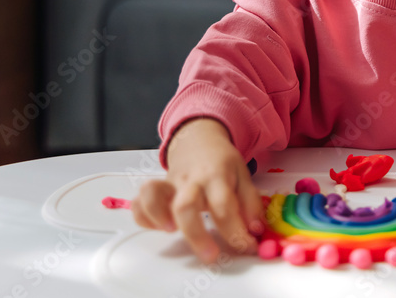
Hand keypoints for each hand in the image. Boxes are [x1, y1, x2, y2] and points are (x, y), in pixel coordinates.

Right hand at [131, 118, 264, 263]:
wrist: (198, 140)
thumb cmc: (221, 163)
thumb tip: (255, 230)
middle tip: (210, 255)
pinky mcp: (156, 189)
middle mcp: (190, 180)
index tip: (246, 246)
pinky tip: (159, 227)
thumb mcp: (244, 176)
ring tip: (172, 232)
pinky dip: (143, 217)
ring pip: (154, 197)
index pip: (225, 206)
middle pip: (186, 206)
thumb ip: (250, 204)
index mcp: (216, 176)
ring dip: (159, 217)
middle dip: (196, 235)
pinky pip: (139, 202)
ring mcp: (169, 184)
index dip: (236, 231)